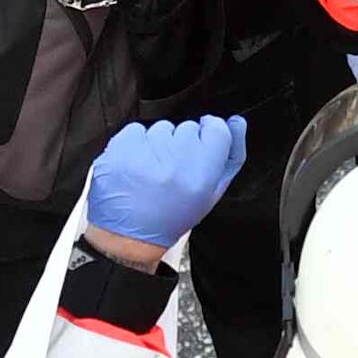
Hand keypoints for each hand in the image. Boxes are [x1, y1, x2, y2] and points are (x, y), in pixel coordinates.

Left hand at [80, 113, 248, 253]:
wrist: (128, 235)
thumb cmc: (171, 217)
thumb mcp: (210, 194)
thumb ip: (231, 157)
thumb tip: (237, 122)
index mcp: (200, 177)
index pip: (217, 129)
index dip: (211, 131)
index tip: (204, 139)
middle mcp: (174, 163)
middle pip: (189, 127)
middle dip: (184, 144)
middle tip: (174, 170)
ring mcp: (145, 154)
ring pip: (163, 127)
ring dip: (160, 143)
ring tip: (154, 170)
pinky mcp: (120, 148)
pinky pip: (137, 129)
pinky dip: (137, 143)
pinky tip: (138, 165)